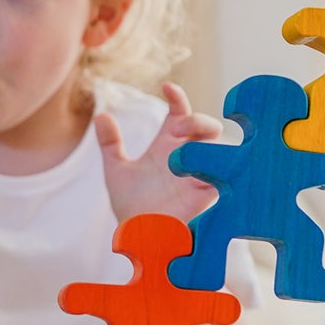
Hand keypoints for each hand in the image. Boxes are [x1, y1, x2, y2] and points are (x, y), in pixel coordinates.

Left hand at [95, 82, 222, 222]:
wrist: (139, 238)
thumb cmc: (132, 207)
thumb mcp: (117, 172)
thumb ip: (111, 144)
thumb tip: (100, 115)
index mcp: (168, 148)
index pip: (180, 114)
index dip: (177, 98)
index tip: (167, 86)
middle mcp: (187, 158)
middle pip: (207, 127)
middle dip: (199, 120)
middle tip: (180, 126)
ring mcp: (199, 175)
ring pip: (221, 148)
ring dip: (209, 141)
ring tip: (186, 147)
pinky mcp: (207, 196)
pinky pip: (224, 176)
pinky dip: (219, 166)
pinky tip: (203, 164)